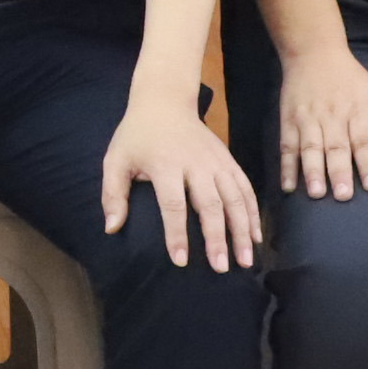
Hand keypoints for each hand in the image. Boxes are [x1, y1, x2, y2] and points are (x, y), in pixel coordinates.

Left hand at [102, 99, 262, 272]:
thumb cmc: (137, 136)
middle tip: (221, 267)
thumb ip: (113, 194)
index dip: (177, 233)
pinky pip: (245, 188)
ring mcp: (216, 161)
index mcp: (166, 165)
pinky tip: (256, 236)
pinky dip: (253, 212)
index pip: (173, 204)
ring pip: (235, 198)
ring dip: (242, 230)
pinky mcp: (228, 160)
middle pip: (210, 204)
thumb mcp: (116, 159)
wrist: (165, 101)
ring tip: (246, 260)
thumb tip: (112, 228)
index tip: (181, 261)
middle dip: (217, 237)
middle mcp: (196, 164)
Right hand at [276, 45, 367, 201]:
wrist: (313, 51)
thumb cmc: (352, 79)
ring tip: (316, 193)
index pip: (364, 140)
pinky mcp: (288, 119)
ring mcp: (308, 118)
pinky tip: (288, 186)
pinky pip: (287, 146)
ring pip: (310, 147)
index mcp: (357, 110)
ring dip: (312, 171)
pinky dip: (286, 167)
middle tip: (343, 196)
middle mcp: (332, 115)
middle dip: (339, 172)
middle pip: (336, 146)